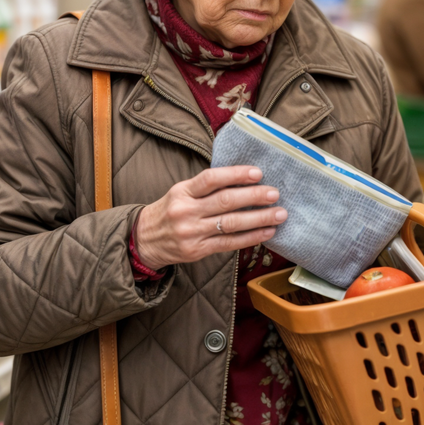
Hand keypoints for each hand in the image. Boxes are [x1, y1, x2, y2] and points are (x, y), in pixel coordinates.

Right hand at [133, 167, 284, 270]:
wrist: (144, 240)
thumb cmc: (170, 211)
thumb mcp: (180, 192)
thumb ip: (206, 187)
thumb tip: (244, 179)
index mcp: (182, 191)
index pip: (211, 179)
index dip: (236, 174)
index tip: (258, 173)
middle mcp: (186, 211)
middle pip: (225, 201)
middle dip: (254, 196)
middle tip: (274, 193)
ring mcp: (191, 233)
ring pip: (231, 224)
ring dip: (259, 218)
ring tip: (279, 214)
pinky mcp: (197, 251)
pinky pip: (229, 243)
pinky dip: (250, 237)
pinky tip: (267, 232)